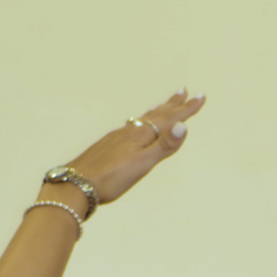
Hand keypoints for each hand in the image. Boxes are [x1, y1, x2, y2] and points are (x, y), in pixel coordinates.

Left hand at [63, 89, 206, 206]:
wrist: (76, 185)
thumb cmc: (110, 178)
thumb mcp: (142, 164)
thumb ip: (163, 146)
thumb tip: (183, 126)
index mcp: (141, 136)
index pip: (169, 119)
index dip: (186, 109)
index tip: (201, 97)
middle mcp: (130, 132)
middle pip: (156, 115)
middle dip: (172, 104)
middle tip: (184, 91)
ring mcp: (118, 137)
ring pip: (143, 120)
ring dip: (157, 111)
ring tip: (164, 104)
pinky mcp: (109, 146)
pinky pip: (131, 127)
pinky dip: (141, 122)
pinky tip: (136, 127)